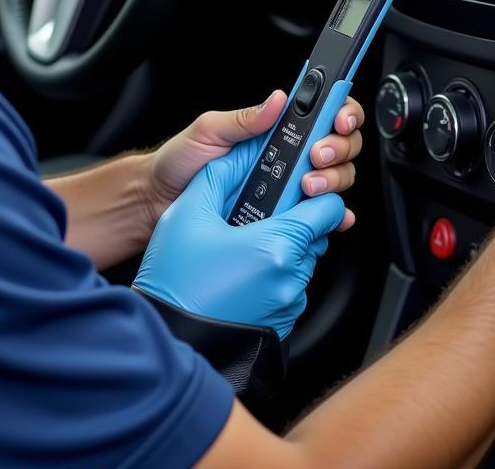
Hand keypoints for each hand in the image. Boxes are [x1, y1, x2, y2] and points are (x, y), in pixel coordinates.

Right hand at [135, 131, 345, 337]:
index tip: (297, 189)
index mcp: (277, 246)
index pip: (328, 210)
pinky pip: (288, 288)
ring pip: (301, 261)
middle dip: (291, 221)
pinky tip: (241, 274)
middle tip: (256, 218)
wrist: (166, 338)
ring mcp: (288, 305)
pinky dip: (273, 277)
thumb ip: (220, 175)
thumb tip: (240, 156)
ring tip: (242, 248)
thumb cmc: (174, 283)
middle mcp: (290, 278)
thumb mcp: (188, 213)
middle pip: (313, 234)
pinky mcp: (281, 325)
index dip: (315, 194)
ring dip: (281, 250)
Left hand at [141, 90, 362, 238]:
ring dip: (333, 179)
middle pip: (340, 145)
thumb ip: (244, 118)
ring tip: (309, 186)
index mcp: (275, 131)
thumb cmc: (180, 164)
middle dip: (339, 148)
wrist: (159, 206)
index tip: (338, 120)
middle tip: (317, 156)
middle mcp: (289, 156)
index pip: (322, 113)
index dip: (342, 113)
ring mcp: (289, 188)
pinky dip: (334, 216)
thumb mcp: (208, 131)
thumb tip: (278, 99)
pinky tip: (332, 217)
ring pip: (337, 178)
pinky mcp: (286, 218)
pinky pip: (320, 216)